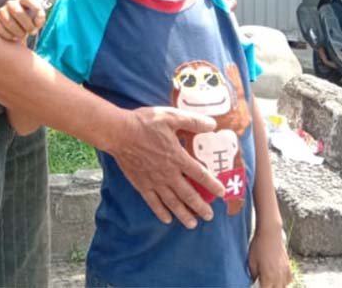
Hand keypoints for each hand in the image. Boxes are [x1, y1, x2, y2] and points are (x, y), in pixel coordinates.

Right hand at [0, 0, 46, 41]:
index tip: (38, 22)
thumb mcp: (37, 22)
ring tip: (22, 35)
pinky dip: (8, 35)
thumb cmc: (28, 25)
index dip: (35, 9)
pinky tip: (13, 37)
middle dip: (27, 24)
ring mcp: (1, 11)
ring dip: (18, 32)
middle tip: (32, 32)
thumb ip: (39, 19)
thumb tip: (36, 22)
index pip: (29, 0)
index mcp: (23, 0)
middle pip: (18, 12)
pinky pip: (0, 28)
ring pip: (8, 21)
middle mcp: (11, 3)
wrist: (16, 33)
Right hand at [107, 106, 223, 228]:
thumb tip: (212, 125)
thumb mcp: (171, 116)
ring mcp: (154, 181)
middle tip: (209, 216)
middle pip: (188, 195)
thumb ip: (193, 121)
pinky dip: (161, 212)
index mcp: (177, 157)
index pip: (200, 175)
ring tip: (192, 224)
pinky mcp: (141, 184)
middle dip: (200, 206)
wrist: (119, 133)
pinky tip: (167, 219)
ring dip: (184, 214)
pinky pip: (153, 202)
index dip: (212, 185)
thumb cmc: (145, 123)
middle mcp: (168, 173)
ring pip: (172, 202)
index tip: (222, 193)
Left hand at [248, 225, 292, 287]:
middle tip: (263, 284)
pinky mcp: (288, 266)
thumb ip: (254, 275)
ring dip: (277, 286)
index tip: (256, 286)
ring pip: (284, 286)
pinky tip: (278, 279)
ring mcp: (285, 271)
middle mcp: (278, 276)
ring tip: (270, 283)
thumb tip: (254, 281)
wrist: (270, 233)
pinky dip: (284, 282)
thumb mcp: (251, 261)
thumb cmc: (258, 246)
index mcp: (268, 276)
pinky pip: (289, 279)